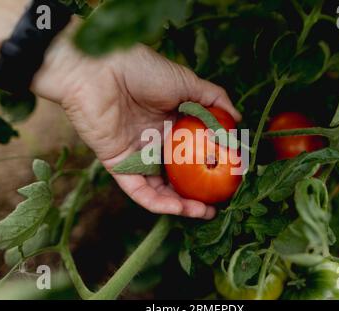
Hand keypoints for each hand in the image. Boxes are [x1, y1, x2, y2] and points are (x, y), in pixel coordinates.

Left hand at [34, 41, 240, 218]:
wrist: (100, 70)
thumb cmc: (143, 71)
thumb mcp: (187, 82)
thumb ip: (214, 99)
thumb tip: (237, 118)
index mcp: (170, 123)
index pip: (193, 151)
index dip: (210, 165)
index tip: (230, 176)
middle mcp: (155, 142)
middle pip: (179, 174)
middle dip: (198, 192)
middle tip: (219, 204)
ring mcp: (137, 155)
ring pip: (161, 188)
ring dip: (182, 205)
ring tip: (204, 213)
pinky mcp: (118, 165)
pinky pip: (140, 191)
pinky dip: (160, 203)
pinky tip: (181, 208)